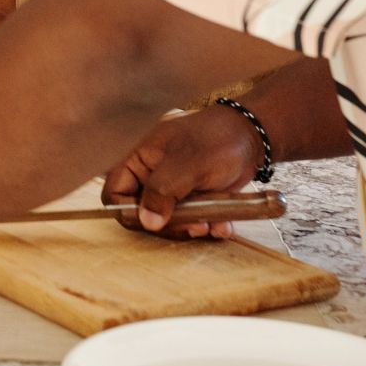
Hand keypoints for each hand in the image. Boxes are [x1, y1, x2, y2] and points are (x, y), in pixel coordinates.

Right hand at [100, 106, 260, 238]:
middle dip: (168, 225)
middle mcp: (147, 175)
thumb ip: (162, 191)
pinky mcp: (189, 199)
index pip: (115, 193)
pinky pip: (189, 220)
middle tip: (194, 226)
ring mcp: (169, 188)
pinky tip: (221, 224)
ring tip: (211, 225)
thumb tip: (147, 222)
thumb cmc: (215, 139)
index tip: (155, 222)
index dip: (129, 211)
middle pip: (141, 212)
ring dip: (189, 228)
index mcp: (136, 159)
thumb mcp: (187, 164)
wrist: (250, 137)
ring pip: (167, 221)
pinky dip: (205, 225)